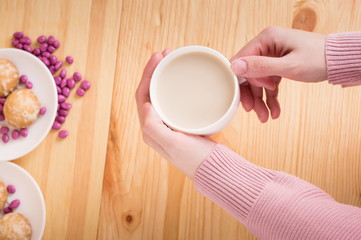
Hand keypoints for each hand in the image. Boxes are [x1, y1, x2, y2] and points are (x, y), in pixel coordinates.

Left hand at [135, 49, 215, 178]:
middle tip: (165, 54)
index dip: (147, 74)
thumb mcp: (173, 144)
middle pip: (150, 92)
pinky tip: (183, 81)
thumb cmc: (194, 159)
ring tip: (172, 61)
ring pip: (161, 95)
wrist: (213, 169)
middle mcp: (156, 126)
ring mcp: (168, 125)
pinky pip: (173, 100)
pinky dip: (175, 87)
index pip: (142, 95)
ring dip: (164, 77)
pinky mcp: (180, 124)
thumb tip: (146, 107)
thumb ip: (154, 127)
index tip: (157, 57)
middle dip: (155, 72)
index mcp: (150, 129)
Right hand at [230, 26, 326, 121]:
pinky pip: (269, 82)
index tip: (247, 99)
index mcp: (266, 39)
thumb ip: (261, 67)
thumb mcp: (289, 66)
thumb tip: (234, 67)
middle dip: (252, 95)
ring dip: (261, 100)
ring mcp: (272, 55)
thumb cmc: (319, 58)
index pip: (241, 61)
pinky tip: (274, 111)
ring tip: (265, 117)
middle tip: (255, 112)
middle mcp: (266, 45)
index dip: (242, 82)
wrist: (339, 61)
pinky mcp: (278, 64)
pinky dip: (271, 97)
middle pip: (249, 74)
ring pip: (258, 81)